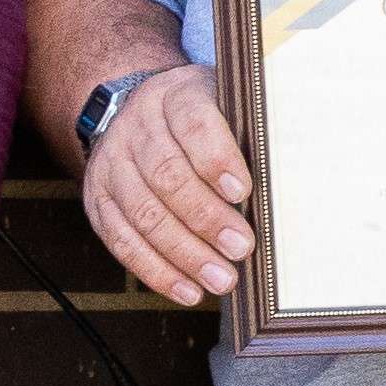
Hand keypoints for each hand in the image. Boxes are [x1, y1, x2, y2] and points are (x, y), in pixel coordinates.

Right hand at [79, 60, 252, 309]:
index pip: (193, 123)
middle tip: (241, 248)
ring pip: (143, 212)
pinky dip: (155, 270)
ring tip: (221, 279)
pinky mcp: (97, 199)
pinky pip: (121, 240)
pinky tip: (187, 289)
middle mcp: (135, 127)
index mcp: (173, 96)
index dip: (216, 158)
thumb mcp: (225, 108)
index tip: (242, 191)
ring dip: (183, 252)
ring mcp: (111, 164)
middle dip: (206, 217)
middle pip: (166, 174)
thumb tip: (287, 189)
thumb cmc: (200, 121)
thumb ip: (249, 138)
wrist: (137, 114)